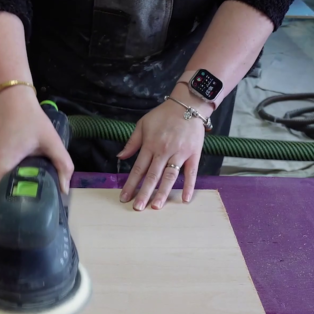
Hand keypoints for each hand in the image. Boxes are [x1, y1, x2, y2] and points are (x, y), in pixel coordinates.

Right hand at [0, 86, 73, 238]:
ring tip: (18, 206)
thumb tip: (65, 191)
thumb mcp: (52, 141)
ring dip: (3, 194)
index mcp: (1, 163)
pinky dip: (2, 182)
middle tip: (15, 225)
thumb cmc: (30, 118)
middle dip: (1, 210)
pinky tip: (16, 185)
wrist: (9, 96)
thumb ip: (62, 166)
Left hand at [119, 84, 209, 209]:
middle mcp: (163, 151)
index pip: (138, 169)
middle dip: (144, 193)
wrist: (188, 105)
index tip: (124, 197)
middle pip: (152, 176)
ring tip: (156, 206)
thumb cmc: (163, 115)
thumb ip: (132, 142)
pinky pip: (191, 172)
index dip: (130, 184)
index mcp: (150, 145)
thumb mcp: (143, 124)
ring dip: (163, 192)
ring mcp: (180, 153)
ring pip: (169, 176)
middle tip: (137, 208)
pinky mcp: (194, 154)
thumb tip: (120, 157)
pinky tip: (184, 199)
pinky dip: (188, 186)